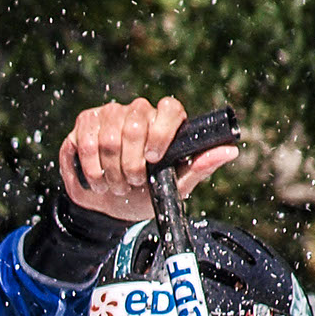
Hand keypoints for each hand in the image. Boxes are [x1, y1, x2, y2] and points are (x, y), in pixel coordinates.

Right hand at [58, 97, 238, 223]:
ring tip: (115, 185)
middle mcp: (139, 111)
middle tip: (132, 183)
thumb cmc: (145, 194)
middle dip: (131, 164)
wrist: (110, 207)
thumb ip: (199, 168)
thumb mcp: (174, 187)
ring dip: (109, 171)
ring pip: (108, 137)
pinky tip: (96, 179)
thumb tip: (230, 151)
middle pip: (134, 124)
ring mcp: (111, 114)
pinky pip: (83, 141)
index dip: (161, 133)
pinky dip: (89, 167)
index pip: (169, 108)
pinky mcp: (86, 122)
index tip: (154, 160)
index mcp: (165, 121)